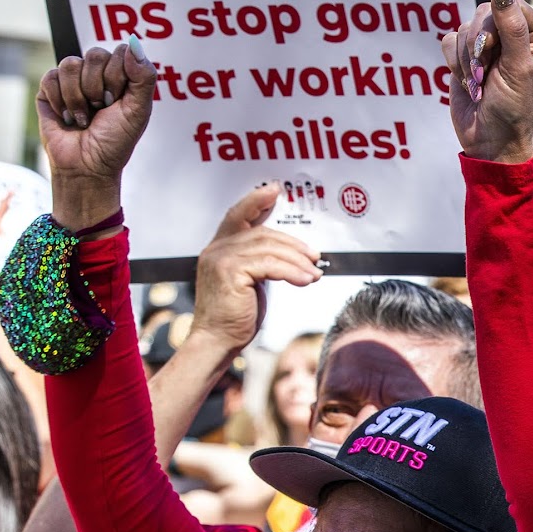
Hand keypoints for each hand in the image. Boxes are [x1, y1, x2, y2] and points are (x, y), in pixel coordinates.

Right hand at [36, 42, 155, 229]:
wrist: (87, 165)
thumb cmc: (115, 142)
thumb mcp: (138, 111)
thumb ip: (143, 76)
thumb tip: (133, 42)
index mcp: (122, 78)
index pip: (119, 51)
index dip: (119, 76)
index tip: (118, 100)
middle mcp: (97, 75)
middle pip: (94, 54)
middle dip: (98, 87)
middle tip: (101, 108)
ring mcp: (72, 80)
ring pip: (70, 64)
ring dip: (79, 97)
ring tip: (84, 117)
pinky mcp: (49, 88)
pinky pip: (51, 76)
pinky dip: (61, 101)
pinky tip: (67, 117)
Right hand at [188, 187, 322, 355]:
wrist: (217, 340)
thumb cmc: (235, 316)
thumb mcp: (250, 283)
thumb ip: (260, 263)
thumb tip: (290, 254)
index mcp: (219, 248)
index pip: (238, 215)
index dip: (256, 201)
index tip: (275, 191)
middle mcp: (217, 249)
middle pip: (263, 234)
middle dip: (293, 245)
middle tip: (315, 257)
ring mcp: (221, 259)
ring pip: (269, 249)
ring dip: (298, 261)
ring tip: (314, 273)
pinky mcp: (230, 272)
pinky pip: (269, 265)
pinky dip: (292, 272)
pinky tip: (305, 281)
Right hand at [440, 0, 532, 163]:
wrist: (493, 142)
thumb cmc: (515, 109)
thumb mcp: (519, 67)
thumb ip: (511, 26)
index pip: (508, 3)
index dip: (493, 24)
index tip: (493, 51)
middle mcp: (514, 36)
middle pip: (482, 13)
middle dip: (478, 46)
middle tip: (485, 74)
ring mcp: (489, 46)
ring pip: (463, 29)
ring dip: (467, 62)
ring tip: (480, 85)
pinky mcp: (466, 57)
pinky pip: (449, 42)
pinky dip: (455, 66)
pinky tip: (470, 85)